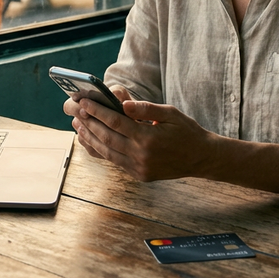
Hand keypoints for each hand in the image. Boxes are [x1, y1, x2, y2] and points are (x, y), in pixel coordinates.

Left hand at [68, 85, 216, 181]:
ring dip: (91, 138)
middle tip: (76, 112)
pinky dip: (101, 151)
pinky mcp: (139, 175)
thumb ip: (146, 109)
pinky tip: (93, 141)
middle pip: (107, 137)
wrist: (201, 158)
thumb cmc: (186, 131)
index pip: (115, 122)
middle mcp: (141, 155)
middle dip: (89, 123)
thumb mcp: (170, 113)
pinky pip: (115, 162)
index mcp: (149, 138)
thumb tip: (123, 104)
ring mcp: (139, 168)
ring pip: (107, 152)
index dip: (97, 111)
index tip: (85, 102)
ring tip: (79, 126)